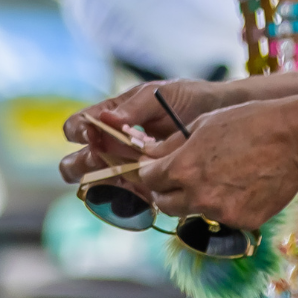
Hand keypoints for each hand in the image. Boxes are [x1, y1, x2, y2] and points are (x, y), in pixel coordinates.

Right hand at [59, 78, 242, 187]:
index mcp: (108, 119)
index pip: (76, 128)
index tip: (94, 134)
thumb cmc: (188, 100)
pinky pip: (125, 202)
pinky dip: (128, 200)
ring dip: (104, 183)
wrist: (221, 118)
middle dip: (83, 164)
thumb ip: (133, 108)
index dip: (79, 133)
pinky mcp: (144, 189)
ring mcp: (126, 170)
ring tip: (125, 176)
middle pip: (76, 163)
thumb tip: (106, 120)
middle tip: (103, 159)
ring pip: (96, 186)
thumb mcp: (159, 96)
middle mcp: (111, 147)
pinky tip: (144, 192)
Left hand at [134, 102, 297, 230]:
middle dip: (167, 191)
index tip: (158, 168)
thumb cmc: (249, 123)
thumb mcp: (203, 124)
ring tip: (221, 176)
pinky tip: (243, 186)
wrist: (295, 139)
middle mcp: (198, 196)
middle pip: (165, 204)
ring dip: (198, 198)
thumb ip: (171, 145)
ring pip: (195, 211)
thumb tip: (149, 156)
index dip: (152, 172)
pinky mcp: (244, 222)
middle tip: (181, 178)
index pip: (150, 180)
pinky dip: (227, 205)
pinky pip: (224, 217)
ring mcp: (222, 212)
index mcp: (183, 169)